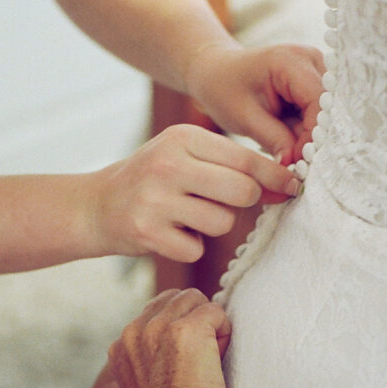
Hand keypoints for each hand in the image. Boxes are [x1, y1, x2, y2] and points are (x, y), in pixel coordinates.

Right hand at [90, 124, 299, 261]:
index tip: (292, 186)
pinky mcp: (146, 232)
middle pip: (242, 191)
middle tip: (222, 201)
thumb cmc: (153, 179)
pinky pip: (196, 250)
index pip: (245, 158)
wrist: (95, 205)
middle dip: (244, 201)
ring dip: (213, 226)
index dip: (275, 176)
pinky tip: (169, 233)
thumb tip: (287, 184)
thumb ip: (230, 165)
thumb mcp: (184, 155)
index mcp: (182, 138)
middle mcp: (168, 164)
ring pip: (222, 222)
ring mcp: (155, 199)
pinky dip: (188, 247)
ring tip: (187, 216)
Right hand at [109, 288, 231, 387]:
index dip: (180, 328)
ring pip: (195, 299)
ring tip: (207, 361)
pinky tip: (216, 363)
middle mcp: (135, 331)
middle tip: (201, 360)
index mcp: (122, 345)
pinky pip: (216, 311)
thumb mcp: (146, 384)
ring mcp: (158, 327)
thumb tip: (185, 334)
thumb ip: (152, 355)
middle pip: (176, 298)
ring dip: (208, 324)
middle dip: (195, 321)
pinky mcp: (186, 329)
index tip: (185, 361)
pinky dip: (223, 333)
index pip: (157, 310)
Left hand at [185, 42, 324, 165]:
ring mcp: (315, 68)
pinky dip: (308, 131)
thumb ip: (274, 139)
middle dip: (315, 138)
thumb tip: (296, 164)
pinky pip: (319, 112)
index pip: (318, 102)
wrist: (215, 72)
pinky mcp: (314, 81)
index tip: (299, 163)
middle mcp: (310, 59)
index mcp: (291, 60)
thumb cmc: (223, 89)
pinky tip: (291, 144)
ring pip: (327, 112)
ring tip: (291, 156)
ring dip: (312, 136)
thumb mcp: (244, 118)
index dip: (313, 136)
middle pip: (329, 107)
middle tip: (297, 166)